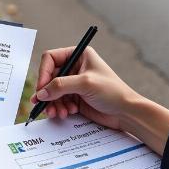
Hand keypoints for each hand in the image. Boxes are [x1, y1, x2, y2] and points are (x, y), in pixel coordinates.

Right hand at [31, 47, 168, 154]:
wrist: (127, 113)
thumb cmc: (113, 92)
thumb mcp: (85, 84)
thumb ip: (60, 86)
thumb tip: (41, 93)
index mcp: (79, 55)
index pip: (51, 59)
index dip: (43, 73)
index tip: (41, 89)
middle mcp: (75, 67)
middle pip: (49, 76)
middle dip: (47, 92)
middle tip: (43, 104)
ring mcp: (74, 83)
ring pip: (52, 91)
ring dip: (53, 103)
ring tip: (58, 113)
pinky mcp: (75, 97)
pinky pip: (58, 101)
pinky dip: (59, 108)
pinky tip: (67, 113)